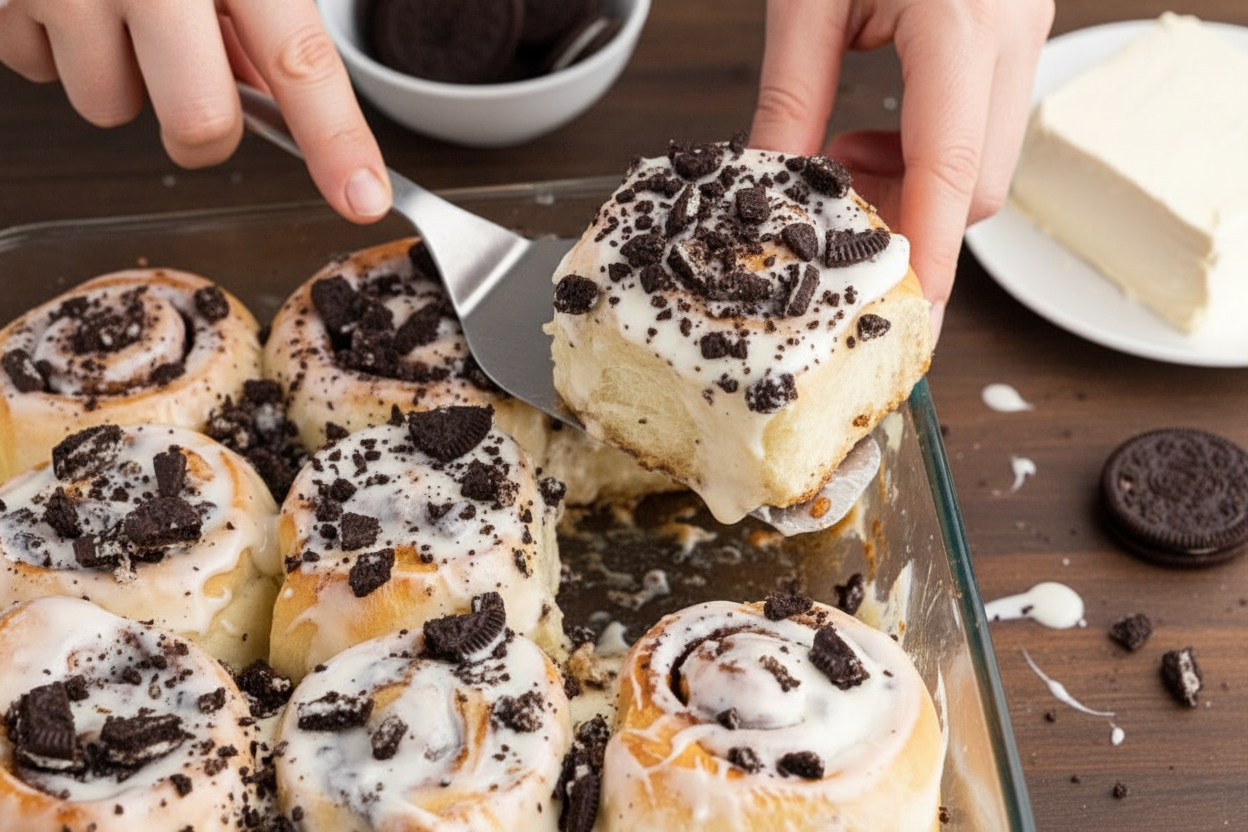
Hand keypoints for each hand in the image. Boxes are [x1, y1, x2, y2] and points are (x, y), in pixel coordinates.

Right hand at [0, 0, 390, 223]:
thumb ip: (262, 7)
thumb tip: (263, 89)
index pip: (300, 63)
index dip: (338, 141)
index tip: (364, 197)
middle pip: (198, 126)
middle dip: (202, 121)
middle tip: (192, 67)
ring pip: (108, 108)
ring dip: (120, 75)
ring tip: (113, 1)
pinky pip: (37, 71)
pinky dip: (55, 45)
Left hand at [749, 0, 1053, 339]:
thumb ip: (790, 97)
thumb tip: (768, 183)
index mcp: (962, 20)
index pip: (953, 174)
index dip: (931, 256)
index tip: (911, 315)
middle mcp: (1012, 29)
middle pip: (980, 184)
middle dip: (906, 220)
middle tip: (829, 218)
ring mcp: (1022, 27)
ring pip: (985, 160)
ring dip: (912, 185)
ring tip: (840, 162)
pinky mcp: (1012, 28)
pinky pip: (980, 124)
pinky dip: (925, 151)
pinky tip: (871, 130)